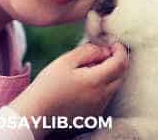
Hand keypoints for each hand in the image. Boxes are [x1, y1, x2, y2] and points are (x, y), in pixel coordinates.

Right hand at [10, 42, 129, 139]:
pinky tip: (83, 84)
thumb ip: (89, 51)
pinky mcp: (94, 115)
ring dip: (108, 74)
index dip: (120, 50)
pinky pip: (105, 97)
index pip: (121, 63)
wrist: (36, 113)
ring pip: (114, 86)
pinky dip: (101, 86)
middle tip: (99, 54)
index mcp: (96, 81)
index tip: (113, 43)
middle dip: (115, 61)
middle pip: (121, 75)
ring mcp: (99, 108)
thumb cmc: (48, 84)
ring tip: (87, 69)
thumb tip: (104, 49)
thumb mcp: (66, 60)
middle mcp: (102, 97)